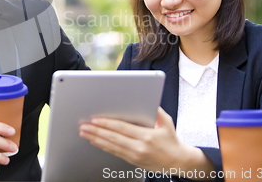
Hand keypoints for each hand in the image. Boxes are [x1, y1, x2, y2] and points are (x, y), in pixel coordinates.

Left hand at [79, 108, 213, 178]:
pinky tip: (95, 141)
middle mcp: (139, 147)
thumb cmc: (171, 140)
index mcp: (147, 136)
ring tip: (84, 133)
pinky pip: (114, 153)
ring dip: (96, 139)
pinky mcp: (132, 161)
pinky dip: (103, 146)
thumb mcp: (167, 122)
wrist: (177, 162)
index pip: (122, 128)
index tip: (95, 119)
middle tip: (83, 126)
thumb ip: (156, 110)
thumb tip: (146, 99)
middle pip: (113, 137)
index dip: (107, 124)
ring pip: (111, 146)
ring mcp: (135, 155)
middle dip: (96, 131)